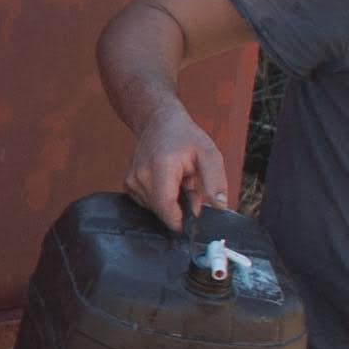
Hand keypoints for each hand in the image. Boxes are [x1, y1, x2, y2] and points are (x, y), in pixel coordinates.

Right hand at [122, 111, 229, 231]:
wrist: (158, 123)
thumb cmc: (185, 137)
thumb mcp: (209, 154)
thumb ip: (215, 181)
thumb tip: (220, 206)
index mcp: (161, 167)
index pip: (165, 206)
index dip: (179, 221)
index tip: (193, 225)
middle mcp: (141, 175)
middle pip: (161, 210)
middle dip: (180, 209)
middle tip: (192, 190)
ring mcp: (132, 180)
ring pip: (154, 208)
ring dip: (171, 203)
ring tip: (180, 183)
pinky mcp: (128, 185)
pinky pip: (147, 203)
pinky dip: (160, 199)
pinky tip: (168, 184)